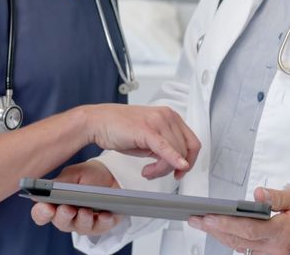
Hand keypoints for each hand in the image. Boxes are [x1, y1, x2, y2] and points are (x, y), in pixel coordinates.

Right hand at [30, 160, 121, 235]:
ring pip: (80, 227)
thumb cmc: (88, 175)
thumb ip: (60, 182)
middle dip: (63, 216)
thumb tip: (42, 188)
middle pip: (61, 223)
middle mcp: (68, 218)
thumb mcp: (74, 174)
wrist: (112, 175)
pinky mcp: (101, 225)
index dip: (42, 213)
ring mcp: (84, 223)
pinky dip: (103, 221)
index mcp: (55, 205)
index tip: (46, 207)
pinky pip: (101, 227)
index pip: (42, 214)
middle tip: (67, 208)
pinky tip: (105, 214)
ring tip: (86, 210)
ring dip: (83, 219)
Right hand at [85, 104, 200, 179]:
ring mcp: (158, 121)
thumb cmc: (120, 128)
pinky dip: (173, 159)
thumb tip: (175, 162)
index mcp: (170, 116)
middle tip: (156, 173)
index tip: (181, 170)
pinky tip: (177, 167)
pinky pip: (165, 148)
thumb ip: (164, 147)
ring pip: (175, 153)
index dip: (190, 160)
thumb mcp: (149, 139)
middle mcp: (167, 116)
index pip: (192, 142)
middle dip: (171, 168)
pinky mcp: (146, 129)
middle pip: (184, 150)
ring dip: (162, 169)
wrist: (98, 122)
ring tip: (147, 171)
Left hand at [189, 185, 289, 254]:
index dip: (227, 224)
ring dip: (220, 236)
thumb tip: (259, 194)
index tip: (209, 216)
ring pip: (241, 247)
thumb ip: (277, 196)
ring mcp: (273, 254)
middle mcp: (276, 248)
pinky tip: (221, 232)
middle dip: (215, 229)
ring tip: (202, 223)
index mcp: (284, 232)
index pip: (249, 229)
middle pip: (239, 241)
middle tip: (195, 219)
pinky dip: (233, 241)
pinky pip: (248, 250)